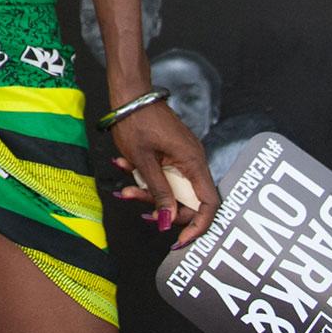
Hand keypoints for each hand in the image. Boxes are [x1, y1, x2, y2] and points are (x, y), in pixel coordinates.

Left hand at [110, 102, 219, 249]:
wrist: (128, 92)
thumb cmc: (136, 121)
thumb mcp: (144, 161)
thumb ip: (158, 192)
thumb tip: (166, 221)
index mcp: (192, 162)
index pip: (208, 204)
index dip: (197, 226)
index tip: (180, 240)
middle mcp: (192, 161)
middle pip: (185, 199)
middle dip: (159, 205)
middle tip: (135, 201)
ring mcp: (181, 157)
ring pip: (169, 188)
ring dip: (145, 190)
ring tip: (124, 184)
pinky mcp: (170, 153)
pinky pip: (162, 174)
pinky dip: (143, 175)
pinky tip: (123, 165)